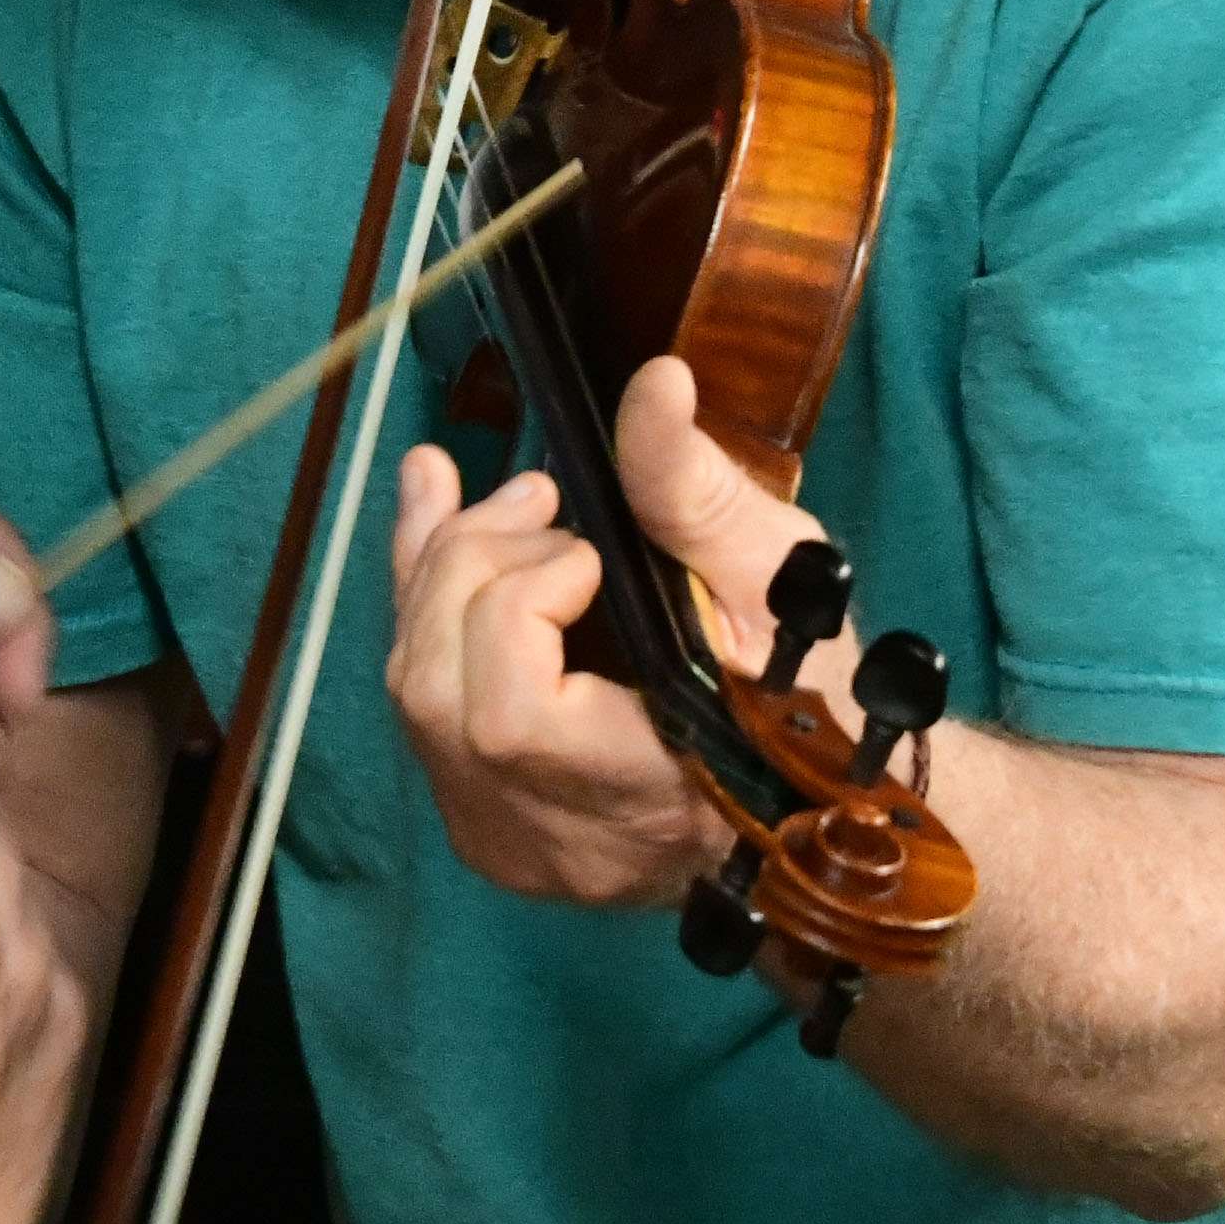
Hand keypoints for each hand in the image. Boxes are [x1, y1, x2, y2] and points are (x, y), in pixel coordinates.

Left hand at [382, 357, 849, 905]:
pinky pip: (419, 709)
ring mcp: (504, 841)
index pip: (511, 719)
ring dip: (440, 570)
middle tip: (538, 495)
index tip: (590, 552)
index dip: (520, 606)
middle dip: (468, 563)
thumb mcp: (779, 580)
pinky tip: (442, 523)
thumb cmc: (810, 691)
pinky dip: (425, 606)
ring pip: (412, 691)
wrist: (812, 801)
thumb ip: (696, 491)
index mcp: (642, 797)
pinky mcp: (479, 823)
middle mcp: (551, 839)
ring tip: (510, 501)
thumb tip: (653, 382)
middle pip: (436, 692)